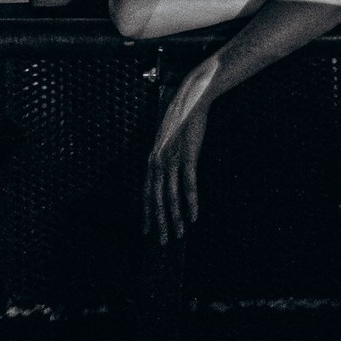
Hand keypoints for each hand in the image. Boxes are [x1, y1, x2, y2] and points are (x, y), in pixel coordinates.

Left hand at [143, 61, 217, 244]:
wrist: (190, 99)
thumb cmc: (180, 120)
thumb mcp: (168, 141)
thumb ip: (165, 157)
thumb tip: (165, 172)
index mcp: (152, 159)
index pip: (146, 192)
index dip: (147, 212)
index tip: (146, 230)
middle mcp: (158, 162)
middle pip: (156, 199)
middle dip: (159, 222)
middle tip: (162, 241)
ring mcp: (172, 159)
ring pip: (171, 196)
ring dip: (174, 217)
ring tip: (178, 234)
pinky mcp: (188, 156)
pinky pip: (188, 185)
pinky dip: (191, 202)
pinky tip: (194, 216)